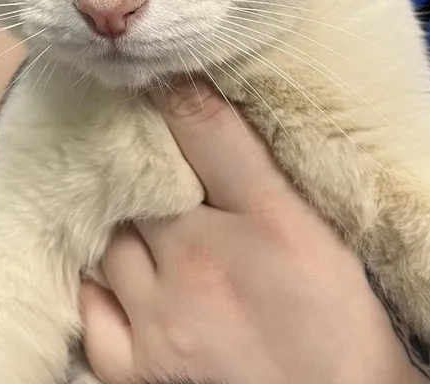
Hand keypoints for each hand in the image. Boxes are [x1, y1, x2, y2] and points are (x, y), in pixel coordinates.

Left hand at [80, 82, 429, 383]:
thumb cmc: (336, 319)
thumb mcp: (315, 229)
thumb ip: (261, 166)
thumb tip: (208, 104)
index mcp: (262, 217)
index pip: (204, 125)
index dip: (176, 91)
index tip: (163, 75)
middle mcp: (201, 261)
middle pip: (142, 182)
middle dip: (142, 165)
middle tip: (145, 158)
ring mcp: (164, 318)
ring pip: (113, 240)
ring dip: (122, 226)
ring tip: (140, 222)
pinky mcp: (141, 369)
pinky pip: (93, 310)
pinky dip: (100, 290)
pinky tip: (121, 282)